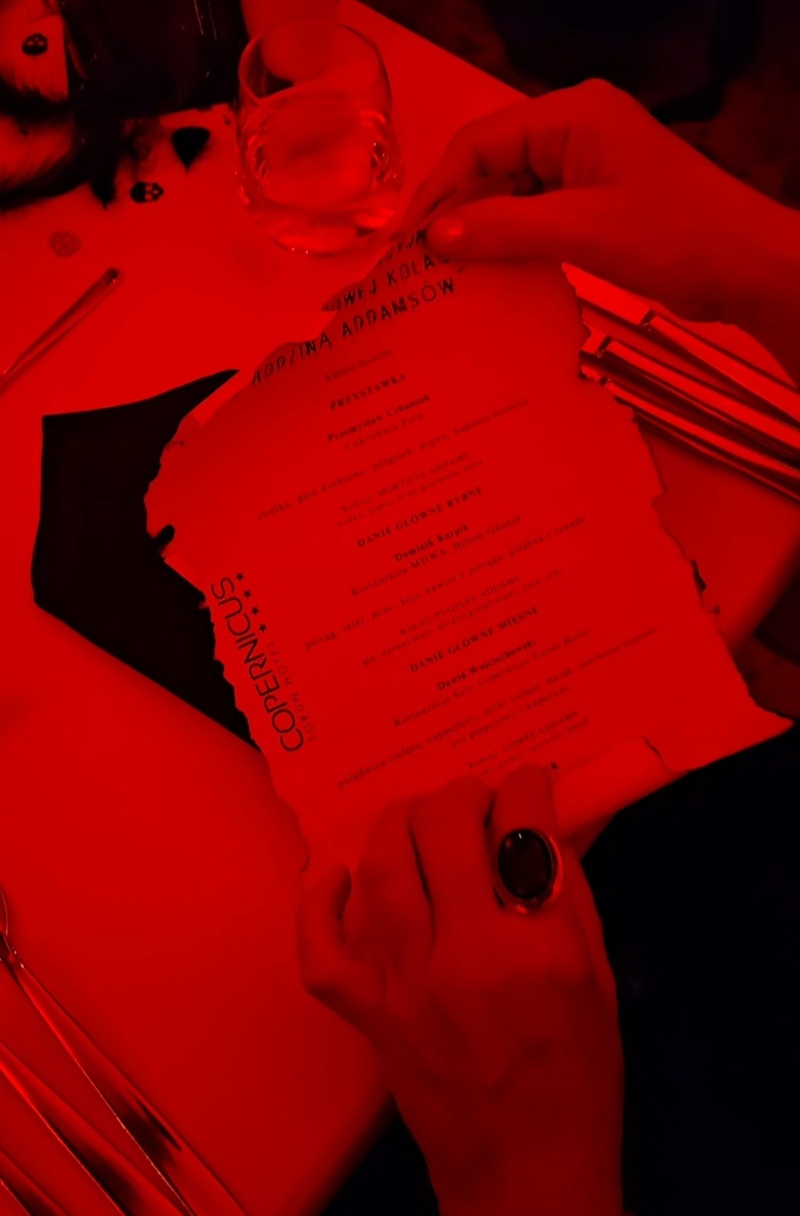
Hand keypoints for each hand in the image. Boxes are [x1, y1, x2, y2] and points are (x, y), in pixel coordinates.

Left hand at [297, 768, 623, 1215]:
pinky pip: (322, 953)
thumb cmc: (578, 1079)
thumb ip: (569, 896)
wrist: (528, 1173)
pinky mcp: (371, 1017)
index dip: (526, 786)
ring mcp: (409, 987)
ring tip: (419, 819)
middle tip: (475, 802)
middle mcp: (468, 958)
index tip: (528, 783)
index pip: (522, 827)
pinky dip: (318, 906)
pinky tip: (338, 878)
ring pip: (383, 869)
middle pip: (443, 829)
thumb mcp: (600, 979)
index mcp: (540, 950)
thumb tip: (540, 825)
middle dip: (462, 795)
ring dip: (400, 823)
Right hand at [404, 80, 799, 378]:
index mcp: (571, 115)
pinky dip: (515, 245)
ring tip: (449, 278)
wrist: (744, 266)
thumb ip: (505, 229)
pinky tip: (493, 278)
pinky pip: (540, 217)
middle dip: (458, 213)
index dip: (439, 189)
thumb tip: (436, 236)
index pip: (480, 142)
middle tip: (421, 265)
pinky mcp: (599, 202)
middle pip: (493, 167)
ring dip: (486, 234)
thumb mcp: (581, 230)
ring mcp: (588, 167)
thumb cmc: (674, 236)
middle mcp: (575, 131)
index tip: (408, 240)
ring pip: (514, 196)